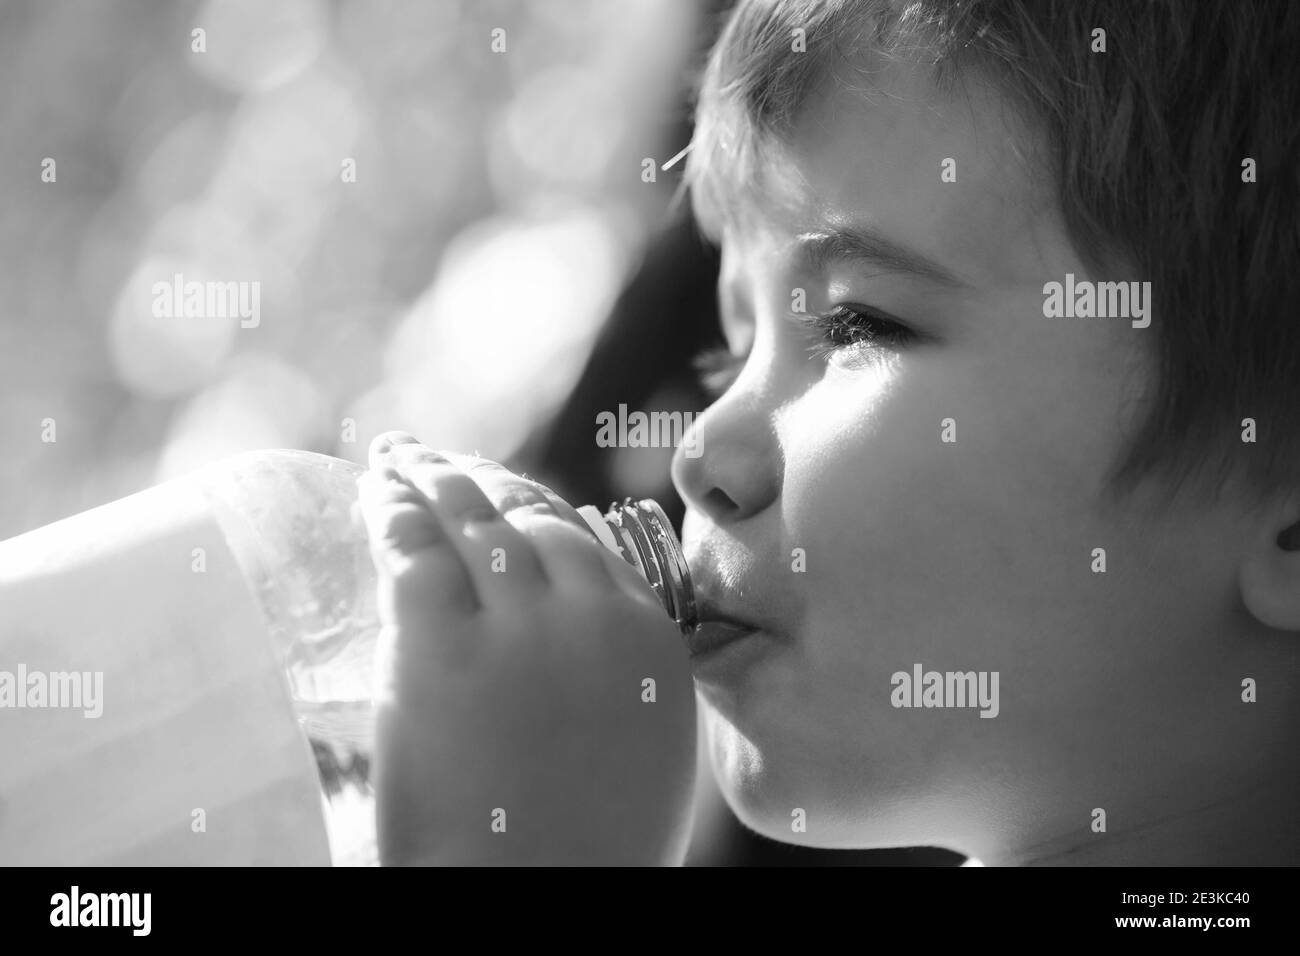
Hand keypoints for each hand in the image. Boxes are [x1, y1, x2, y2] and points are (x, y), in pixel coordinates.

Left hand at [356, 432, 696, 865]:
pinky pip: (413, 549)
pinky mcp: (439, 645)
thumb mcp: (646, 751)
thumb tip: (591, 624)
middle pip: (527, 518)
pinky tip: (376, 487)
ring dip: (431, 477)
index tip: (505, 493)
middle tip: (444, 461)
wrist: (537, 901)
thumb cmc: (590, 850)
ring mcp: (515, 626)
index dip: (534, 508)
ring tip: (403, 456)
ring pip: (470, 518)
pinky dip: (391, 508)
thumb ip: (625, 673)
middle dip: (480, 480)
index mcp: (648, 641)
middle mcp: (589, 615)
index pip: (585, 544)